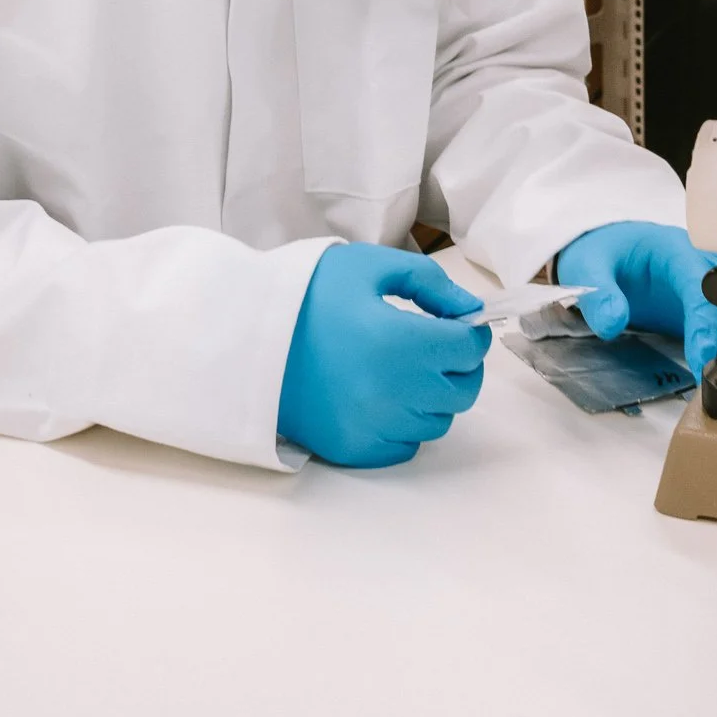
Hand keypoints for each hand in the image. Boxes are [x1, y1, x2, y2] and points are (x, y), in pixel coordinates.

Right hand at [278, 245, 490, 467]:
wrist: (246, 337)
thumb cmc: (308, 294)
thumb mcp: (368, 266)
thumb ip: (428, 281)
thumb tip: (468, 309)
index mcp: (401, 343)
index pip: (468, 349)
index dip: (469, 332)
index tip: (457, 323)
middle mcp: (394, 394)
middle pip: (462, 391)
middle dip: (459, 365)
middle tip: (438, 346)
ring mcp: (374, 428)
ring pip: (438, 421)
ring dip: (434, 396)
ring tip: (405, 370)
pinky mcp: (354, 450)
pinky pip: (406, 445)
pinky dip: (406, 424)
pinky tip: (383, 397)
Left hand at [556, 220, 716, 381]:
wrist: (613, 250)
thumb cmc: (605, 255)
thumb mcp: (588, 267)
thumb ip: (598, 294)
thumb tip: (613, 322)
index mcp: (675, 250)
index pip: (703, 286)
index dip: (706, 324)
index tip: (702, 359)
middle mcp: (705, 264)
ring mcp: (716, 284)